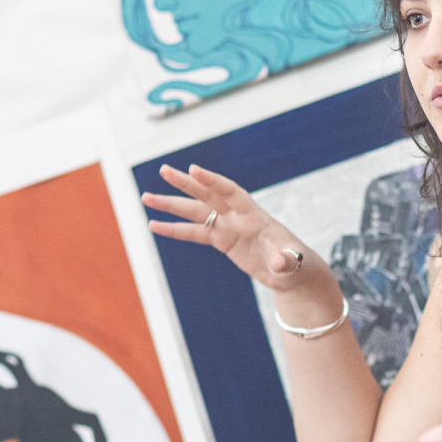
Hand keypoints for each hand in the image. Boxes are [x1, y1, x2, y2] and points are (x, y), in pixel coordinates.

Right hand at [143, 164, 316, 291]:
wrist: (292, 271)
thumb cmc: (296, 263)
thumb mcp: (292, 263)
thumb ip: (285, 259)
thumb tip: (279, 262)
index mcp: (254, 216)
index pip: (231, 193)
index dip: (213, 181)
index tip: (193, 169)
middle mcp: (237, 216)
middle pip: (207, 196)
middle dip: (185, 184)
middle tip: (164, 170)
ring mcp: (227, 226)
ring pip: (195, 212)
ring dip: (171, 205)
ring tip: (146, 197)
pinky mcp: (221, 240)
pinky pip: (194, 233)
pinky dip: (174, 230)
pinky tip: (155, 225)